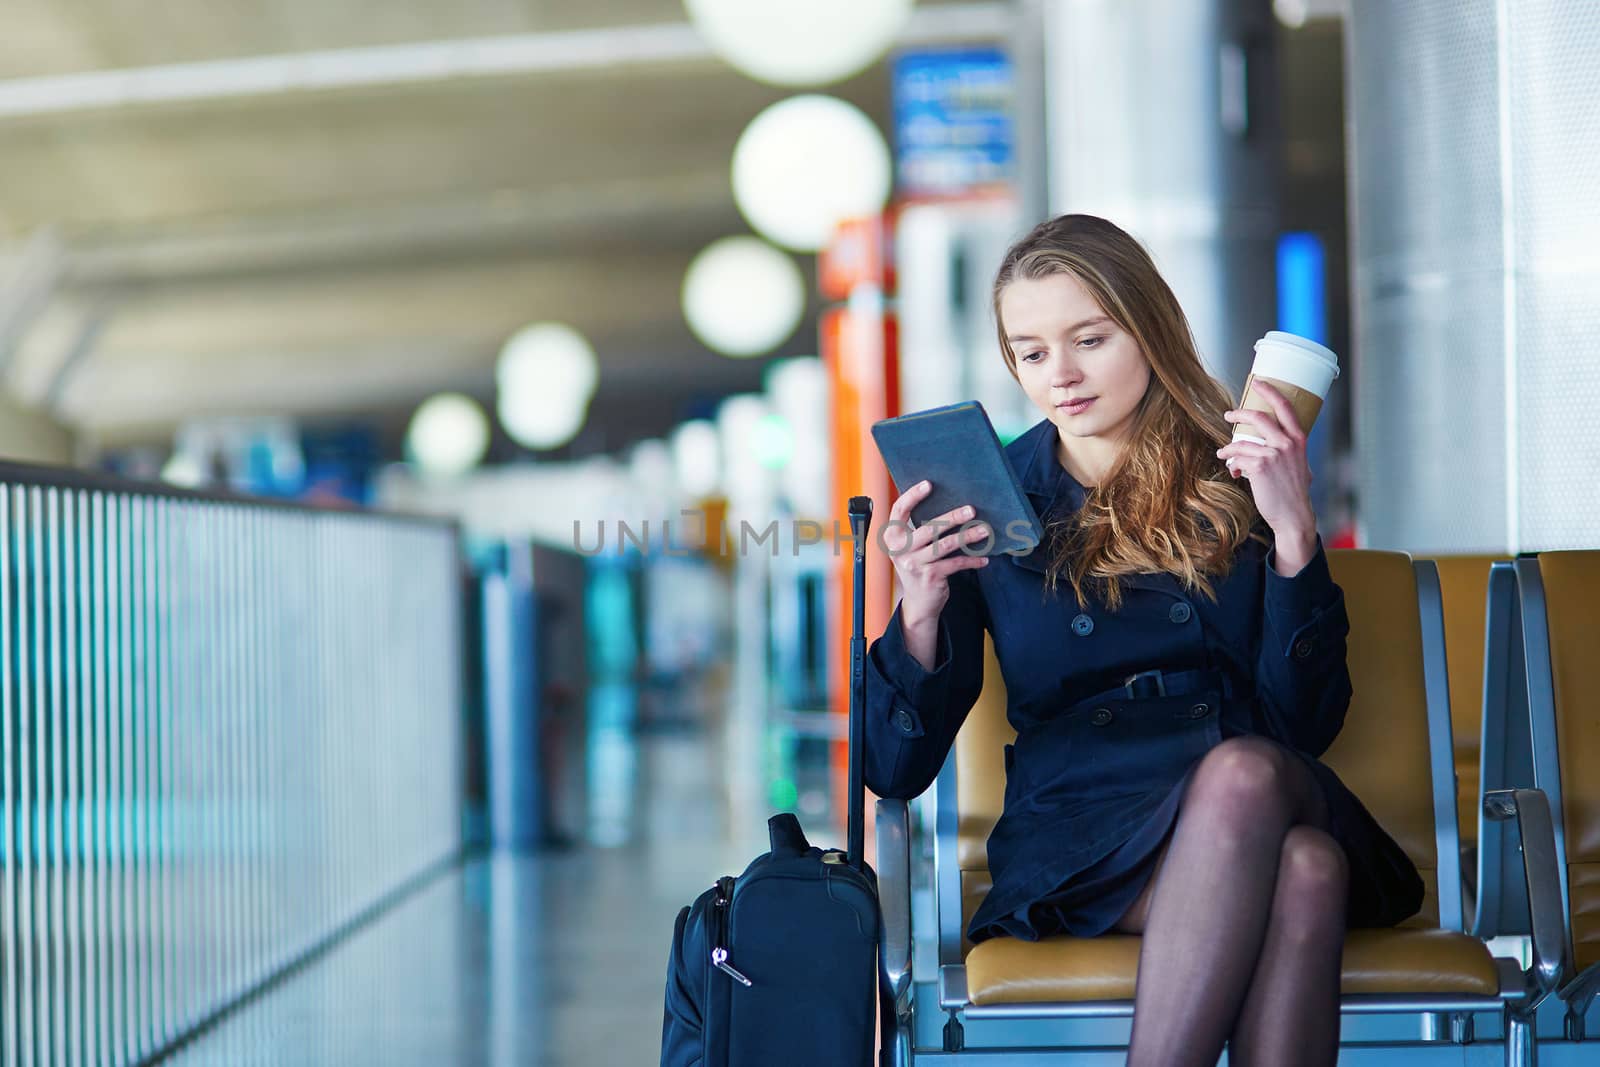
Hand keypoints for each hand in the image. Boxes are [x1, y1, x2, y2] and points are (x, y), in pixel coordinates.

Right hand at [884, 480, 990, 627]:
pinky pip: (955, 564)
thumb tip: (948, 502)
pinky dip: (971, 561)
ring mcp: (914, 564)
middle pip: (929, 528)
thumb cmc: (919, 565)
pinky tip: (984, 559)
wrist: (919, 602)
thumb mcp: (911, 547)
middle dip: (953, 517)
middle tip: (971, 510)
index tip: (929, 484)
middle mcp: (900, 549)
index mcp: (892, 537)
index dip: (913, 495)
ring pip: (945, 545)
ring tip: (984, 531)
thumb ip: (918, 528)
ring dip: (968, 536)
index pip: (899, 510)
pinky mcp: (930, 577)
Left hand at [1216, 381, 1317, 557]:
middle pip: (1257, 417)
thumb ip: (1287, 450)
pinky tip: (1234, 471)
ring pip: (1241, 442)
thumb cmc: (1294, 492)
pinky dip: (1232, 464)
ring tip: (1223, 454)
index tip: (1258, 383)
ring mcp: (1273, 454)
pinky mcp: (1259, 467)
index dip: (1270, 392)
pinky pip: (1237, 458)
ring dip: (1228, 448)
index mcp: (1298, 439)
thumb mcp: (1299, 464)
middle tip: (1229, 415)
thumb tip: (1267, 445)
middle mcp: (1287, 443)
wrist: (1294, 515)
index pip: (1285, 407)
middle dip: (1238, 414)